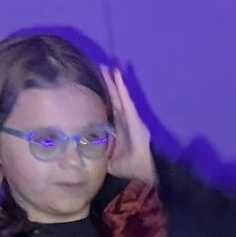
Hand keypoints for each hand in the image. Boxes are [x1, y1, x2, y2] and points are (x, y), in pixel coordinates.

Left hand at [98, 66, 157, 185]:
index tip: (95, 86)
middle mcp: (124, 120)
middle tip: (100, 67)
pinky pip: (125, 98)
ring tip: (106, 66)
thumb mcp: (111, 163)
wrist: (147, 170)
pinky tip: (116, 74)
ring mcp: (129, 116)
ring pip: (118, 95)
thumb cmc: (132, 167)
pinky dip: (121, 87)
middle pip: (113, 98)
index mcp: (119, 130)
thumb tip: (88, 158)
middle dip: (107, 84)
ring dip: (112, 81)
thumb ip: (102, 157)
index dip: (103, 98)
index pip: (109, 110)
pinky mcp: (133, 115)